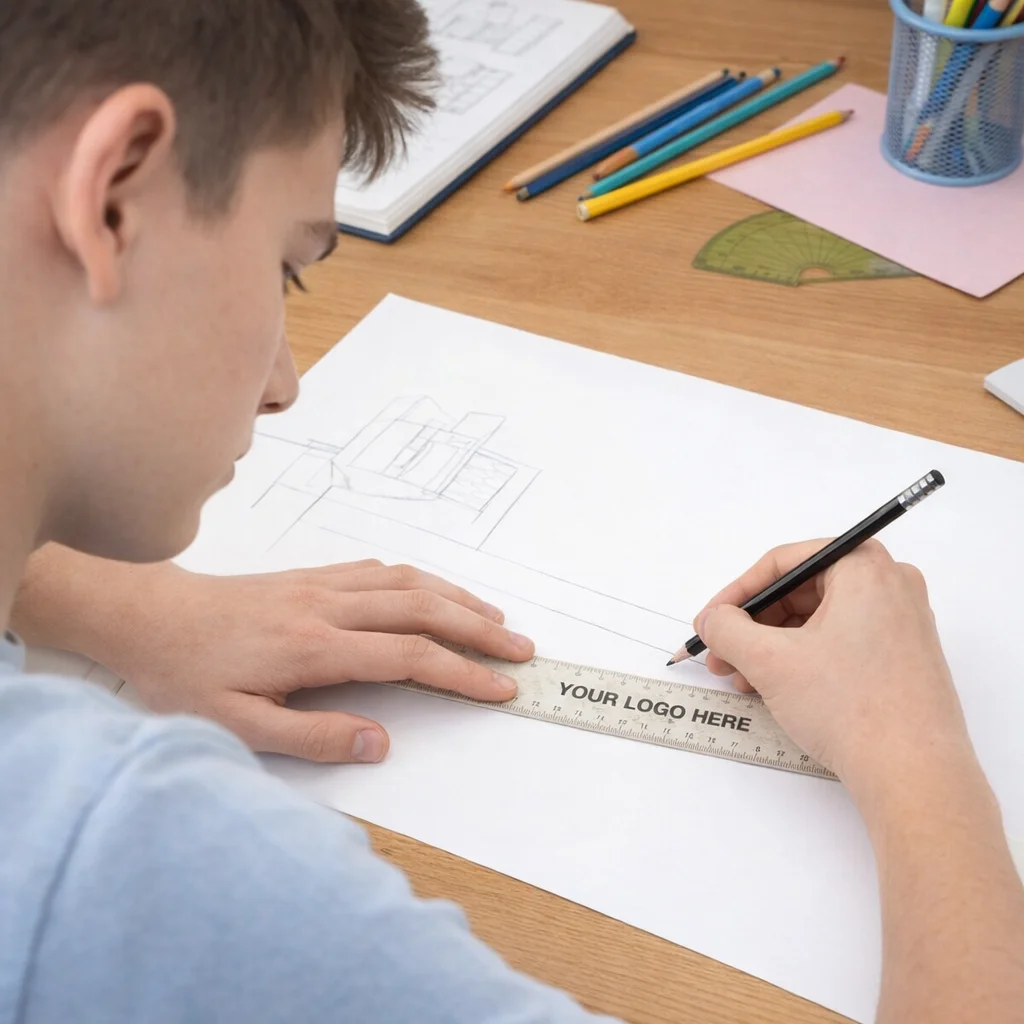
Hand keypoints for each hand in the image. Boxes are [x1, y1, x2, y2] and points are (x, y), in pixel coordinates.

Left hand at [104, 560, 533, 763]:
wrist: (148, 617)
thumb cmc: (187, 674)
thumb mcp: (237, 725)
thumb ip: (313, 737)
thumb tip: (381, 742)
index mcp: (315, 648)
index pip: (409, 656)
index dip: (462, 671)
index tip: (500, 686)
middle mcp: (328, 607)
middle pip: (423, 608)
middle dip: (479, 629)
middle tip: (521, 649)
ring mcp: (322, 586)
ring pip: (407, 582)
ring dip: (458, 598)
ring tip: (495, 619)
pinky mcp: (312, 577)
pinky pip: (379, 570)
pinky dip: (419, 580)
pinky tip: (432, 592)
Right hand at [693, 539, 971, 794]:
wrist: (913, 775)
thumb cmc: (850, 707)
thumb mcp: (770, 661)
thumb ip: (727, 629)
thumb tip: (712, 620)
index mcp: (863, 566)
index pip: (782, 564)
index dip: (736, 594)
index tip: (709, 621)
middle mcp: (890, 584)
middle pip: (800, 591)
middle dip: (753, 626)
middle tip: (720, 654)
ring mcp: (902, 621)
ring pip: (818, 619)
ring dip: (772, 646)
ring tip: (743, 679)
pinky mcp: (904, 655)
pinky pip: (840, 641)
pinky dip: (804, 658)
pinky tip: (776, 687)